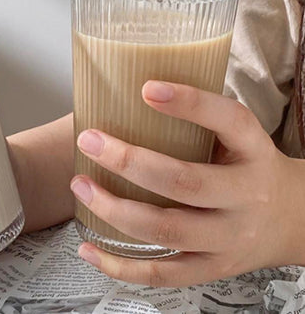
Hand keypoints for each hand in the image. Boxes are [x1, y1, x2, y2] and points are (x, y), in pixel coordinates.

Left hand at [70, 80, 304, 286]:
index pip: (229, 120)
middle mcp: (246, 195)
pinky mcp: (213, 267)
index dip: (189, 103)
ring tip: (81, 186)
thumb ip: (200, 120)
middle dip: (128, 161)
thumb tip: (127, 94)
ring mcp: (229, 238)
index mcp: (254, 151)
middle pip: (184, 181)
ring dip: (115, 209)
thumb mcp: (240, 137)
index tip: (146, 88)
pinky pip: (164, 275)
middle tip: (89, 140)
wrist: (294, 220)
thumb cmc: (250, 167)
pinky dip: (121, 267)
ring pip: (167, 229)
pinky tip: (89, 249)